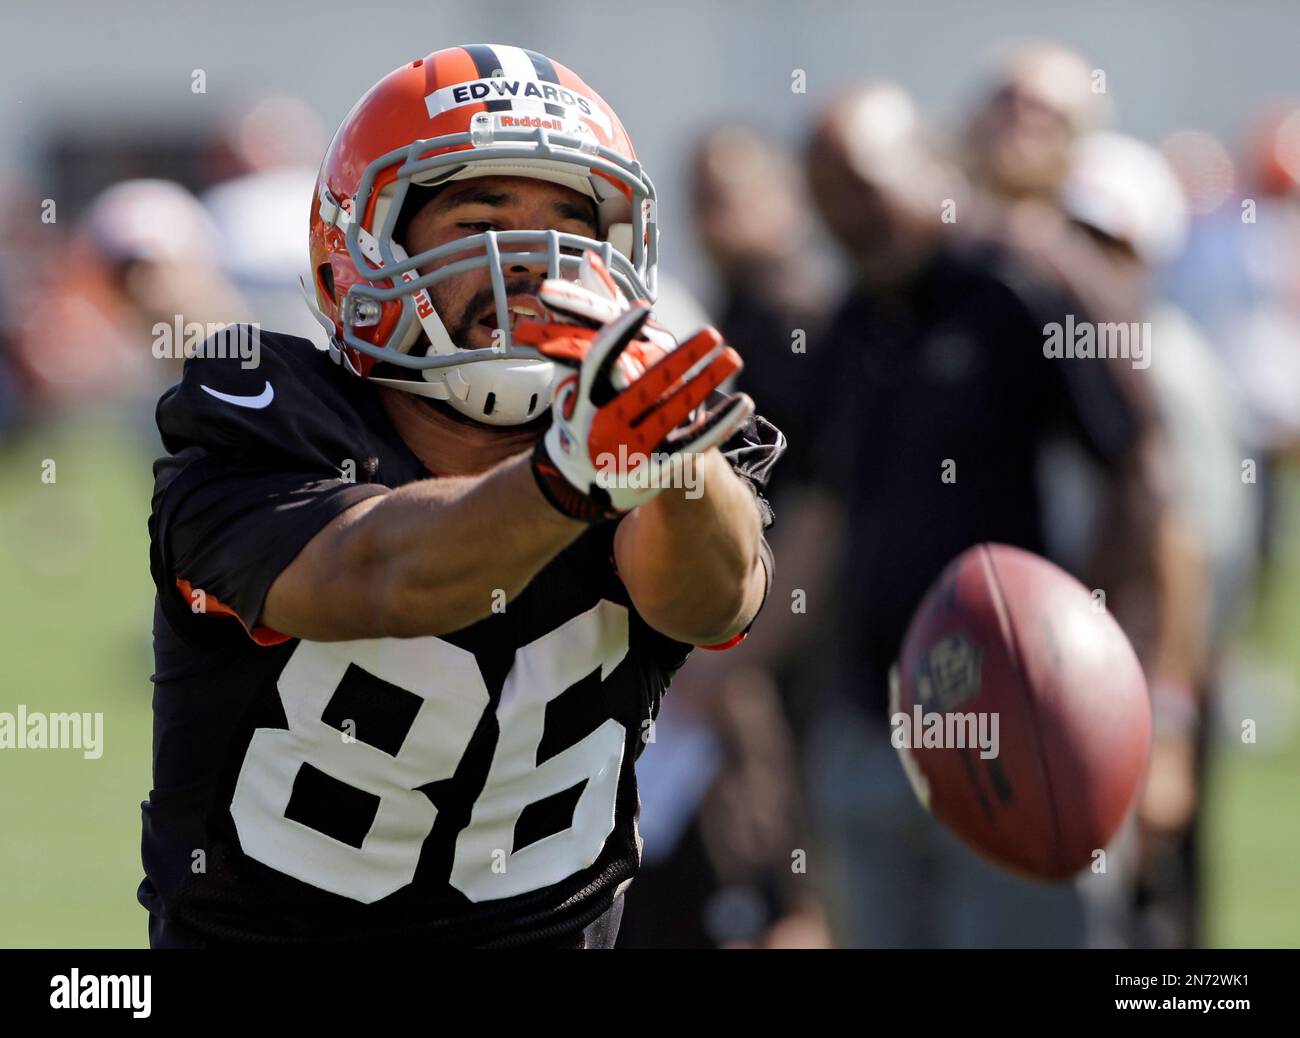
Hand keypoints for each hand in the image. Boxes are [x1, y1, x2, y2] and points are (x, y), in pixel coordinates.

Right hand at [517, 252, 753, 520]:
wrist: (581, 479)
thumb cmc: (582, 415)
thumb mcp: (576, 374)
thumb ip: (588, 319)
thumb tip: (590, 265)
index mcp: (584, 399)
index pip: (599, 363)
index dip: (619, 336)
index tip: (641, 309)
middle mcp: (606, 425)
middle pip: (646, 387)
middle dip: (681, 361)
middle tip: (712, 333)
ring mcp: (633, 449)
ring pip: (674, 413)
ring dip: (706, 384)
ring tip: (734, 357)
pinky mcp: (657, 469)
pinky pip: (694, 444)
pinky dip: (719, 424)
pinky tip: (744, 402)